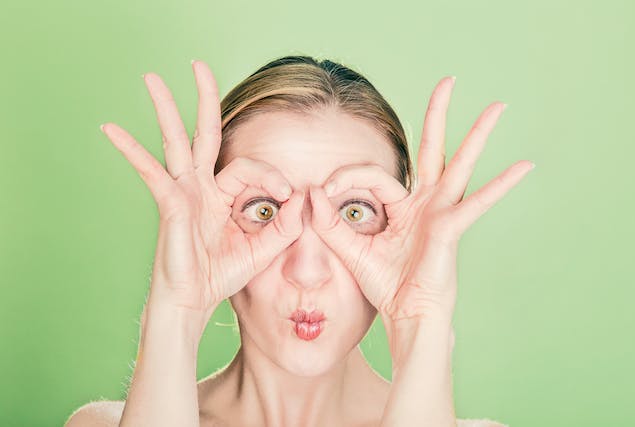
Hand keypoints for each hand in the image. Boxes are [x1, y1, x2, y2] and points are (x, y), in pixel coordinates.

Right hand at [100, 60, 303, 331]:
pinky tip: (111, 131)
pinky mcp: (169, 205)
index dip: (271, 176)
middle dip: (204, 99)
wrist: (193, 302)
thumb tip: (303, 197)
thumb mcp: (263, 250)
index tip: (288, 198)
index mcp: (223, 195)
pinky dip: (131, 152)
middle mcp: (201, 187)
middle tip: (199, 64)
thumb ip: (285, 226)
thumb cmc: (222, 275)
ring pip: (175, 142)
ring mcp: (183, 193)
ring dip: (165, 109)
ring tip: (152, 78)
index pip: (248, 167)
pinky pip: (151, 173)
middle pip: (204, 134)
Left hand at [309, 76, 534, 321]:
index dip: (346, 177)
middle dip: (437, 115)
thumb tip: (312, 191)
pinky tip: (524, 166)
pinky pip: (476, 203)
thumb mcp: (350, 249)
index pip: (374, 176)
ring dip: (478, 134)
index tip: (323, 191)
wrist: (405, 316)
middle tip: (448, 80)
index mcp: (403, 206)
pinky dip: (501, 186)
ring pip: (460, 164)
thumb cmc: (384, 285)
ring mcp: (441, 212)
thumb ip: (330, 221)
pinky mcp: (450, 228)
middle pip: (432, 149)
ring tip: (498, 106)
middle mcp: (425, 203)